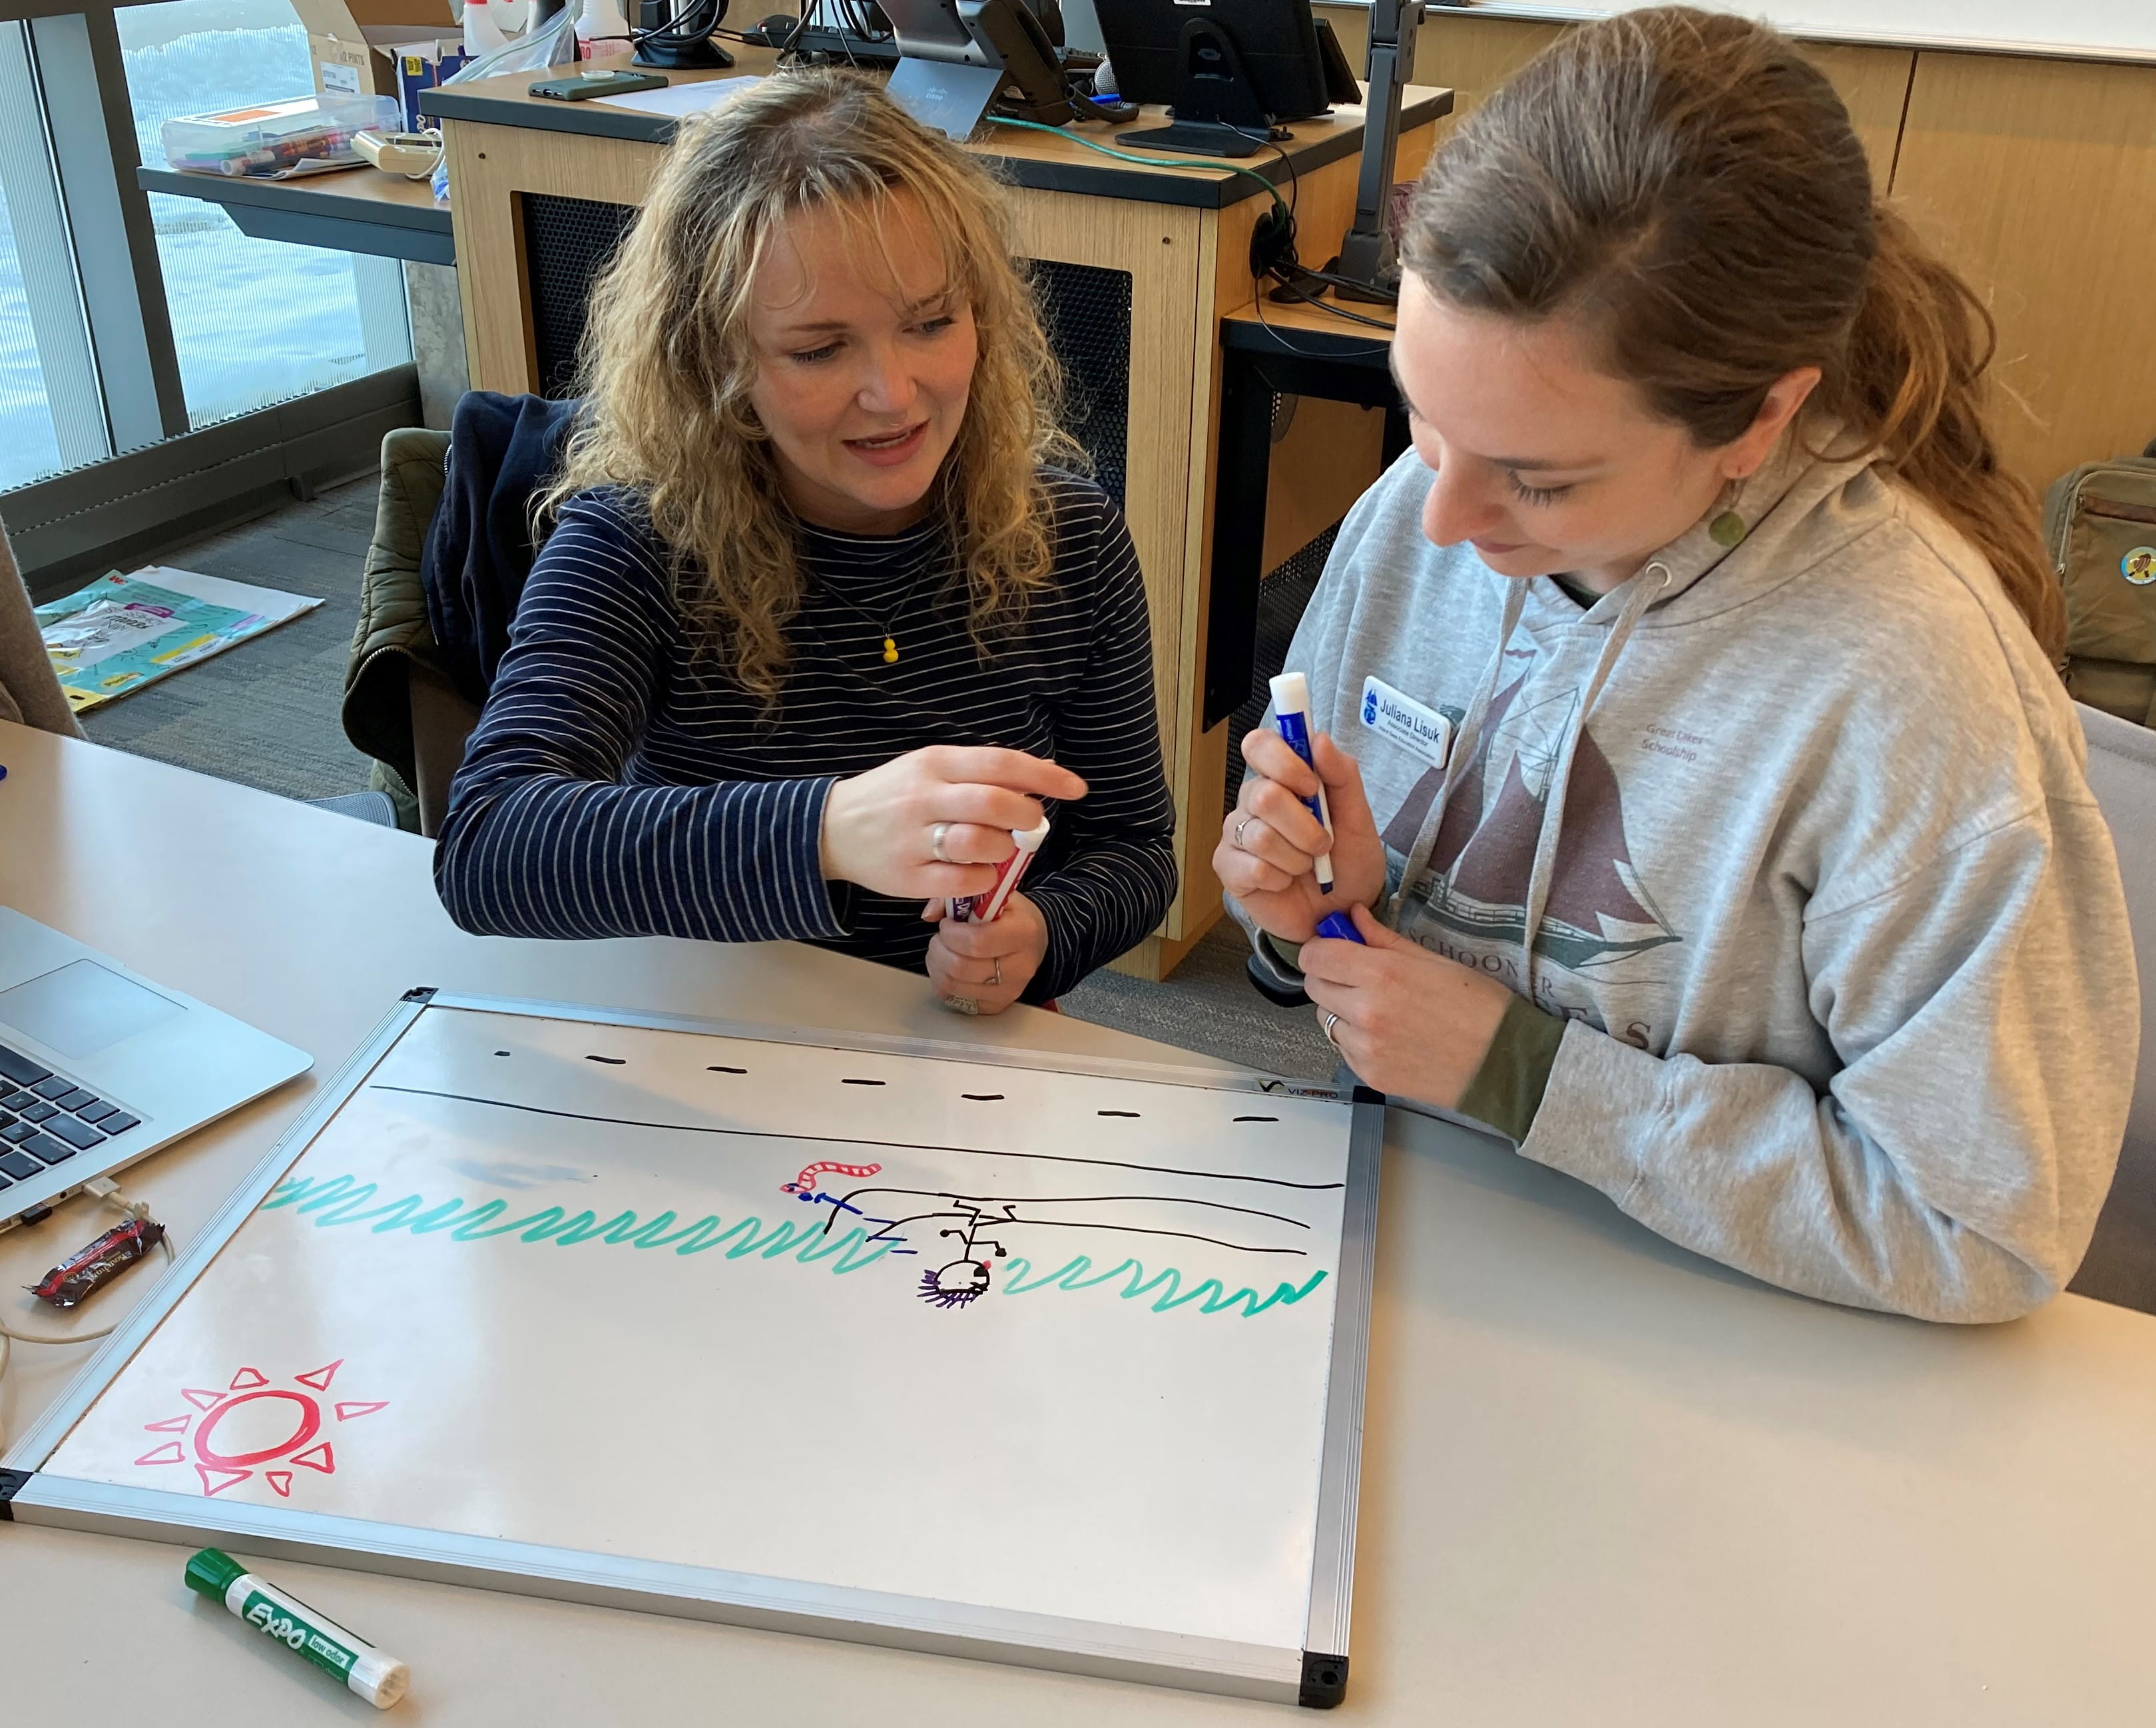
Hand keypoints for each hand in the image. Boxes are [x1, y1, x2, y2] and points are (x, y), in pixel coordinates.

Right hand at [821, 746, 1084, 900]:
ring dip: (1003, 850)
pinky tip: (981, 874)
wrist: (830, 828)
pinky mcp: (907, 876)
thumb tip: (1038, 779)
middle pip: (993, 804)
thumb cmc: (893, 797)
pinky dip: (984, 879)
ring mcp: (913, 838)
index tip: (1075, 788)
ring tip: (1000, 850)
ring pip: (978, 843)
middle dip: (1026, 817)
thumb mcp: (929, 769)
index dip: (1044, 776)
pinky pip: (961, 880)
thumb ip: (977, 773)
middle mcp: (923, 797)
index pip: (999, 763)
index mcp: (934, 763)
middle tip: (1029, 826)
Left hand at [921, 890, 1048, 1015]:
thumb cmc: (1010, 916)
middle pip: (961, 967)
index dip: (951, 933)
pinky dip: (942, 982)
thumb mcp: (991, 894)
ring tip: (943, 950)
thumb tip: (930, 913)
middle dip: (939, 949)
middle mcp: (1020, 967)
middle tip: (942, 937)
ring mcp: (1009, 990)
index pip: (976, 942)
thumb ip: (959, 896)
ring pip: (953, 985)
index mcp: (1022, 932)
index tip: (947, 923)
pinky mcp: (996, 1005)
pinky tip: (948, 967)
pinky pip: (954, 998)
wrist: (1033, 940)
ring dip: (937, 965)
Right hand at [1214, 727, 1387, 943]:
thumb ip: (1342, 775)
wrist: (1344, 912)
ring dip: (1297, 857)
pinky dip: (1281, 879)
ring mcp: (1236, 835)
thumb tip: (1319, 739)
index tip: (1311, 787)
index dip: (1284, 762)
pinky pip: (1253, 868)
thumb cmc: (1348, 862)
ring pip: (1261, 836)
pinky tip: (1286, 882)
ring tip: (1307, 867)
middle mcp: (1252, 801)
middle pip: (1263, 795)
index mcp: (1280, 778)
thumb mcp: (1358, 817)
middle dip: (1305, 827)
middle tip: (1322, 844)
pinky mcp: (1229, 869)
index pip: (1259, 745)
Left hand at [1300, 903, 1512, 1107]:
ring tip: (1382, 1010)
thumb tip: (1355, 918)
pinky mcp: (1370, 1074)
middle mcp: (1366, 1012)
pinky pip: (1344, 1049)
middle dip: (1331, 977)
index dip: (1322, 949)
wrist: (1505, 1062)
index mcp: (1381, 975)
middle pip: (1314, 986)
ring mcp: (1366, 1047)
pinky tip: (1390, 1035)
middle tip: (1358, 977)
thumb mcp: (1433, 960)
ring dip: (1342, 1011)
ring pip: (1326, 1020)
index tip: (1333, 948)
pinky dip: (1357, 1040)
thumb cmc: (1480, 1009)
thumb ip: (1383, 939)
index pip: (1315, 956)